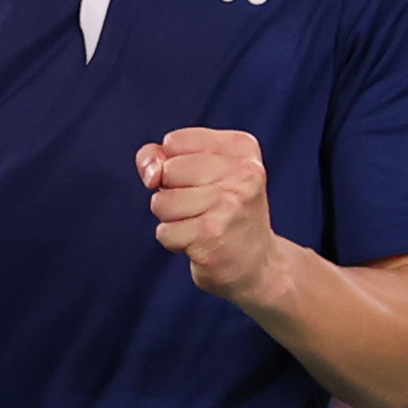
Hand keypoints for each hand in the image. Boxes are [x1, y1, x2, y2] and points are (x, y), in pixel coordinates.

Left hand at [141, 126, 289, 308]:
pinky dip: (174, 242)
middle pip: (167, 171)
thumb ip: (162, 158)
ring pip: (162, 202)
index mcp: (242, 148)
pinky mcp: (213, 235)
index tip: (200, 183)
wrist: (256, 265)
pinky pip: (165, 232)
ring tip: (202, 226)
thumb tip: (151, 173)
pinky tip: (201, 244)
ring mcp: (230, 204)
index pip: (174, 142)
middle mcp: (243, 173)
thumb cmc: (223, 214)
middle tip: (204, 209)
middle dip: (171, 194)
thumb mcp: (200, 172)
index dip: (172, 165)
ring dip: (172, 220)